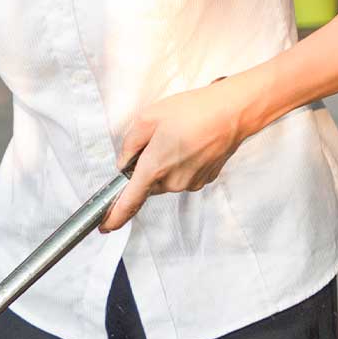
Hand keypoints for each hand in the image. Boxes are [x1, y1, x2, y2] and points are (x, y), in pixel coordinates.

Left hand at [104, 74, 263, 230]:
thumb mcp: (147, 118)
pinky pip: (183, 176)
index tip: (105, 226)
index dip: (115, 216)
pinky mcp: (205, 180)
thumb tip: (124, 163)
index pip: (130, 200)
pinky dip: (182, 162)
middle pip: (148, 184)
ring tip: (178, 136)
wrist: (232, 113)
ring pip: (166, 179)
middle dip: (146, 167)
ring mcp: (191, 183)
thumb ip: (129, 144)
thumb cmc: (191, 111)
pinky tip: (190, 142)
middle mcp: (172, 182)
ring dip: (165, 163)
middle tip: (158, 138)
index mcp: (154, 168)